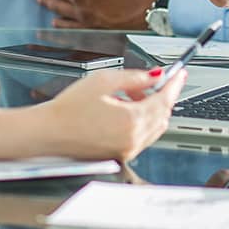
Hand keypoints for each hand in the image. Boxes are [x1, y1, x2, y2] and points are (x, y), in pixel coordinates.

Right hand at [41, 67, 185, 161]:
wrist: (49, 133)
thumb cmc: (68, 109)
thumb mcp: (102, 81)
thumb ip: (133, 77)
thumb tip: (154, 76)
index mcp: (131, 120)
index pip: (164, 100)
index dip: (174, 84)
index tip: (179, 74)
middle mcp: (133, 139)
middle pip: (163, 115)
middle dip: (161, 95)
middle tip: (150, 80)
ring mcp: (128, 150)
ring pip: (154, 127)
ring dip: (150, 108)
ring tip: (128, 93)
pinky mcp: (121, 155)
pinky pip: (142, 136)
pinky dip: (141, 121)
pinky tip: (123, 109)